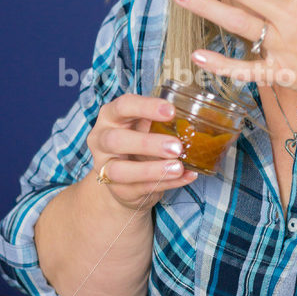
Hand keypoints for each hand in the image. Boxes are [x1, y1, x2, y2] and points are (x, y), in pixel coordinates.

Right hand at [86, 94, 196, 210]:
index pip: (123, 106)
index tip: (171, 111)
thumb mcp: (143, 124)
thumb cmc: (136, 140)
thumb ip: (160, 120)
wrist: (122, 176)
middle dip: (147, 143)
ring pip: (121, 171)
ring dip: (152, 170)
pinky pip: (141, 188)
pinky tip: (185, 176)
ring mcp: (106, 167)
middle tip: (176, 146)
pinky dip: (167, 183)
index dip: (146, 107)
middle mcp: (102, 141)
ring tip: (178, 168)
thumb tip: (194, 120)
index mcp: (111, 116)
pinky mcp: (118, 190)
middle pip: (116, 140)